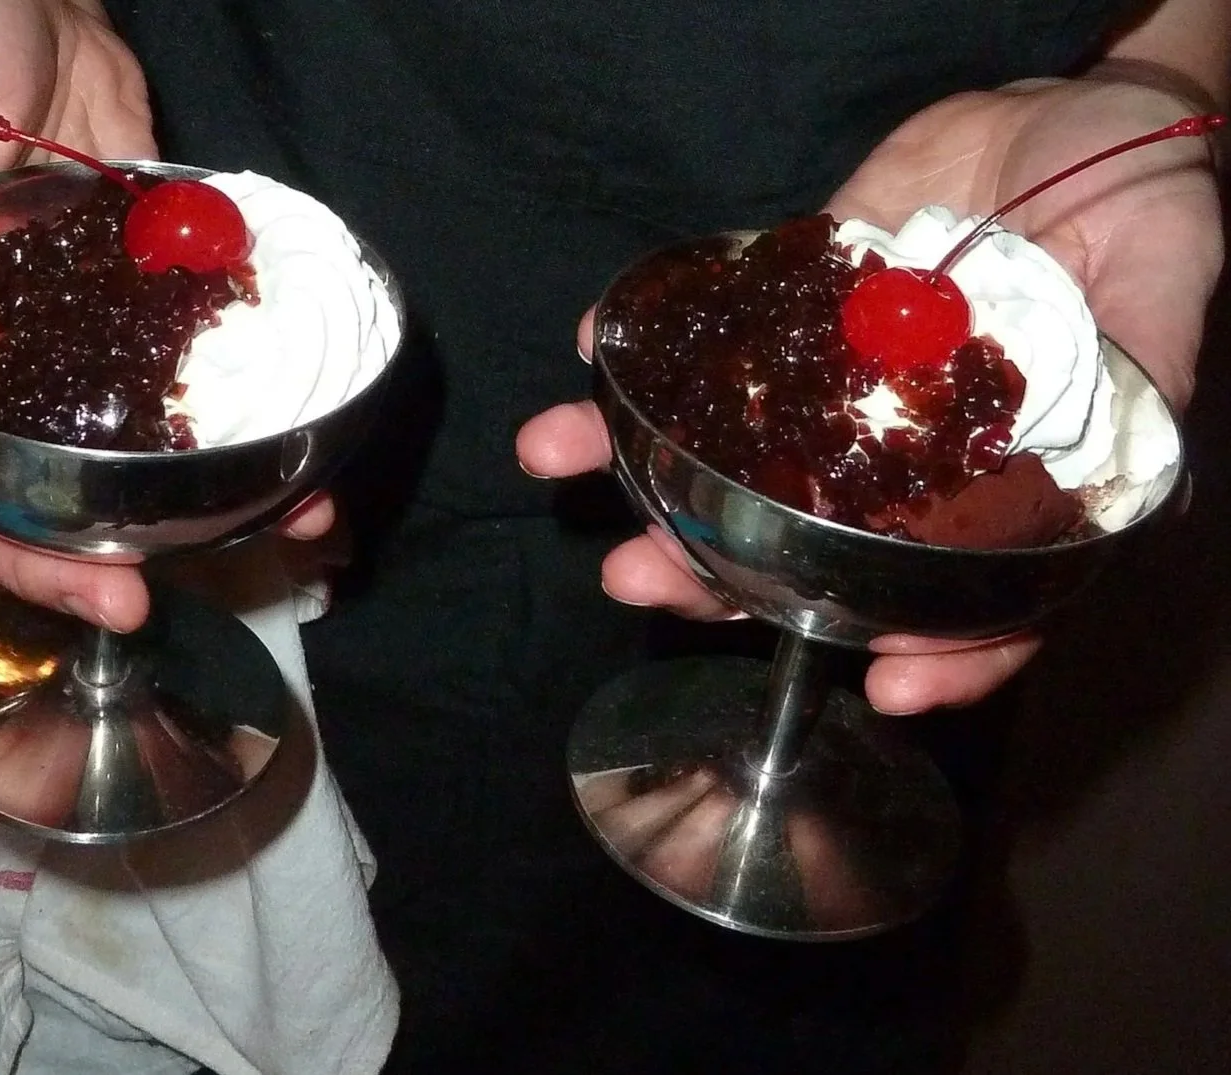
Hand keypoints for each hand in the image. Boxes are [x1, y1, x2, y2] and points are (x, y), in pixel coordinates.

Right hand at [0, 0, 331, 630]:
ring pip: (93, 473)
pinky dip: (235, 460)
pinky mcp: (140, 336)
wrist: (55, 14)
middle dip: (47, 557)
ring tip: (212, 573)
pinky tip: (294, 497)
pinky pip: (179, 412)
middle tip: (118, 605)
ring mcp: (67, 357)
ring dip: (147, 536)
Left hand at [517, 76, 1220, 713]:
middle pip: (805, 544)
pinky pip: (716, 342)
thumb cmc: (1150, 212)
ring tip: (559, 455)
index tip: (885, 685)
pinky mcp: (794, 311)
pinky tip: (588, 350)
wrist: (1075, 109)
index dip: (943, 657)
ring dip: (644, 463)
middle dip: (711, 568)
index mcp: (996, 483)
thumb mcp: (1165, 295)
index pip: (974, 600)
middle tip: (637, 576)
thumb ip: (1140, 382)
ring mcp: (835, 389)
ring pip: (732, 454)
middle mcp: (901, 457)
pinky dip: (644, 347)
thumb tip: (1119, 473)